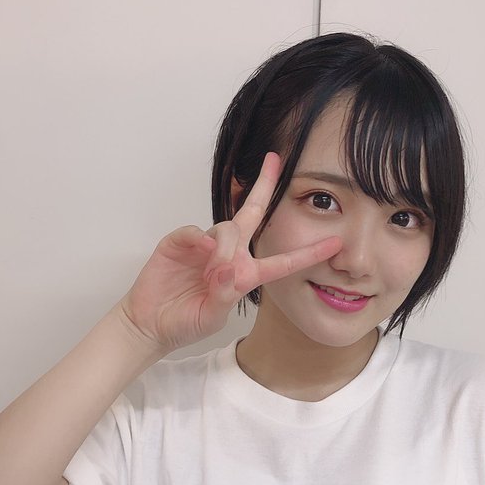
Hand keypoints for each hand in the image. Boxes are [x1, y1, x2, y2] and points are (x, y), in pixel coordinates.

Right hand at [118, 152, 341, 352]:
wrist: (150, 324)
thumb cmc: (185, 322)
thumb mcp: (210, 317)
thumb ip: (223, 294)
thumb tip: (226, 268)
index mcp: (244, 274)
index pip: (282, 261)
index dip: (308, 253)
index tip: (335, 243)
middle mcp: (228, 254)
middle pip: (252, 214)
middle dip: (264, 186)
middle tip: (275, 160)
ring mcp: (203, 246)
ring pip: (226, 228)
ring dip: (224, 247)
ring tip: (211, 272)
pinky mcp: (180, 242)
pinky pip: (195, 232)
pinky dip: (198, 240)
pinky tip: (198, 254)